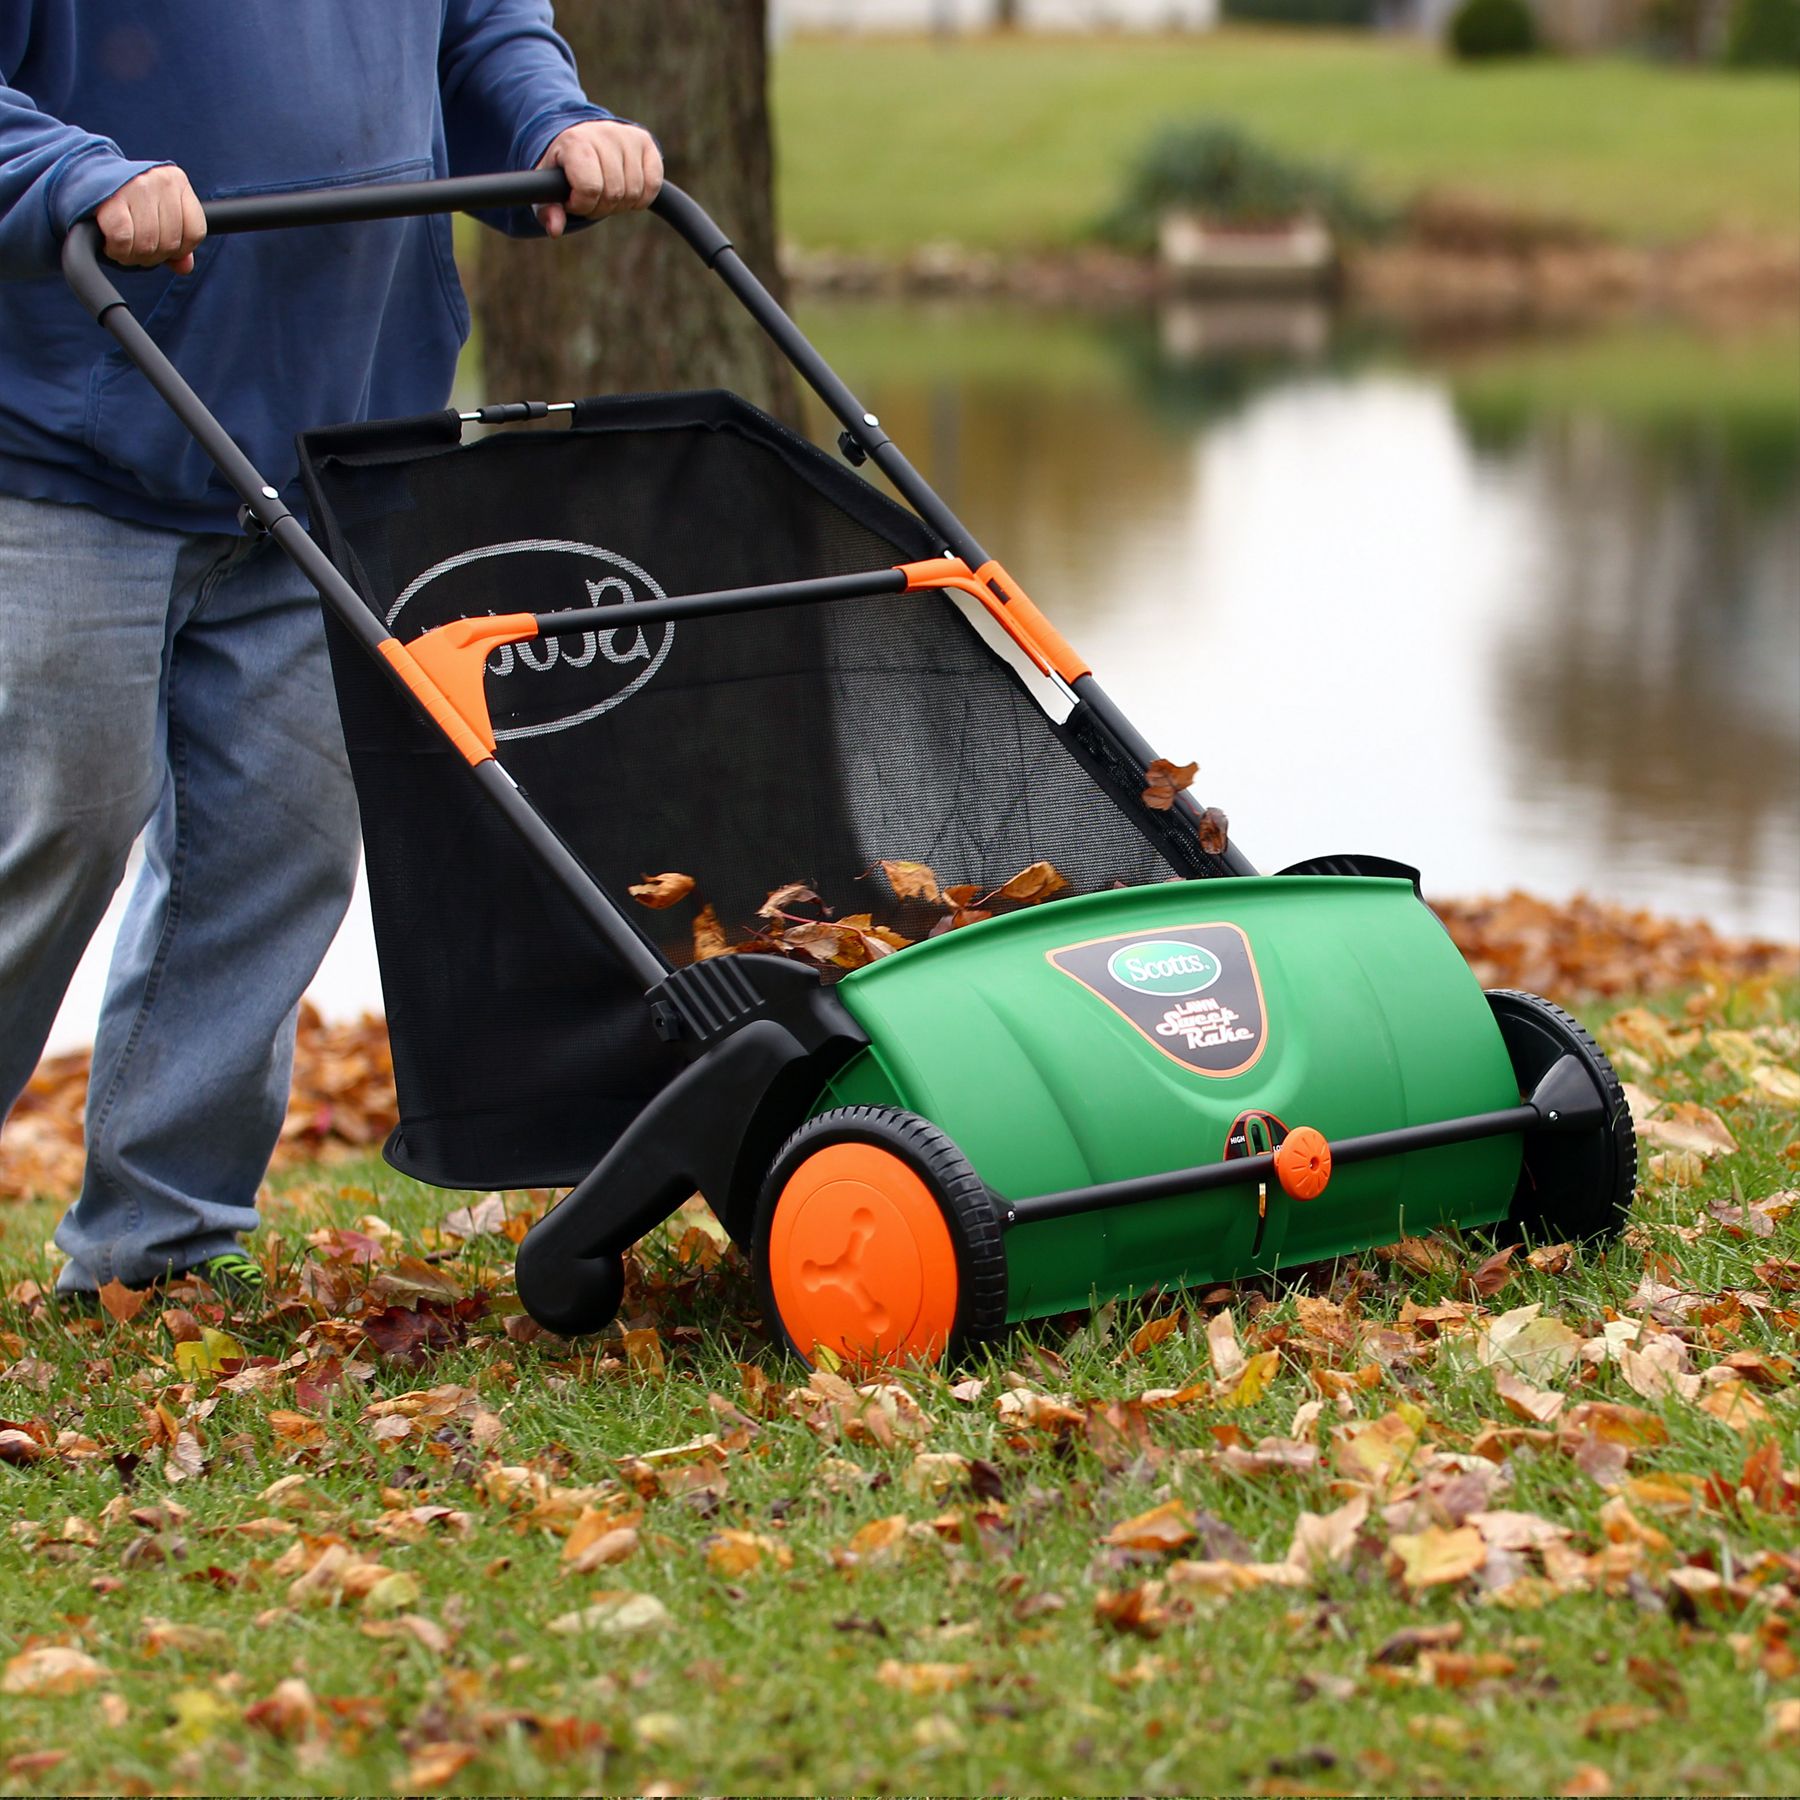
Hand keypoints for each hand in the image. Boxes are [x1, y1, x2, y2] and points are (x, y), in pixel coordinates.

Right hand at [94, 165, 206, 272]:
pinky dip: (117, 250)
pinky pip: (123, 239)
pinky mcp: (111, 199)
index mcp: (176, 181)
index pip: (195, 232)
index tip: (160, 246)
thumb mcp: (156, 214)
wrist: (79, 176)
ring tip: (123, 245)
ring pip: (148, 244)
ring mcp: (136, 187)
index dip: (179, 250)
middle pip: (170, 242)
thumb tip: (185, 267)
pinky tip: (111, 243)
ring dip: (133, 255)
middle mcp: (159, 180)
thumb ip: (177, 239)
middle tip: (135, 247)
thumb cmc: (124, 200)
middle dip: (152, 255)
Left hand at [535, 121, 663, 237]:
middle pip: (613, 194)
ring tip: (607, 193)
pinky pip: (652, 186)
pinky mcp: (647, 143)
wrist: (582, 138)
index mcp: (576, 142)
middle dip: (601, 207)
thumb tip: (555, 230)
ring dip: (620, 204)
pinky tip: (626, 191)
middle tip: (591, 199)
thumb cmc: (564, 168)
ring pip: (634, 193)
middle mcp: (604, 134)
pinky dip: (641, 199)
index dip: (583, 205)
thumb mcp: (549, 188)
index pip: (589, 188)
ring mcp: (628, 136)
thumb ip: (549, 210)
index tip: (574, 200)